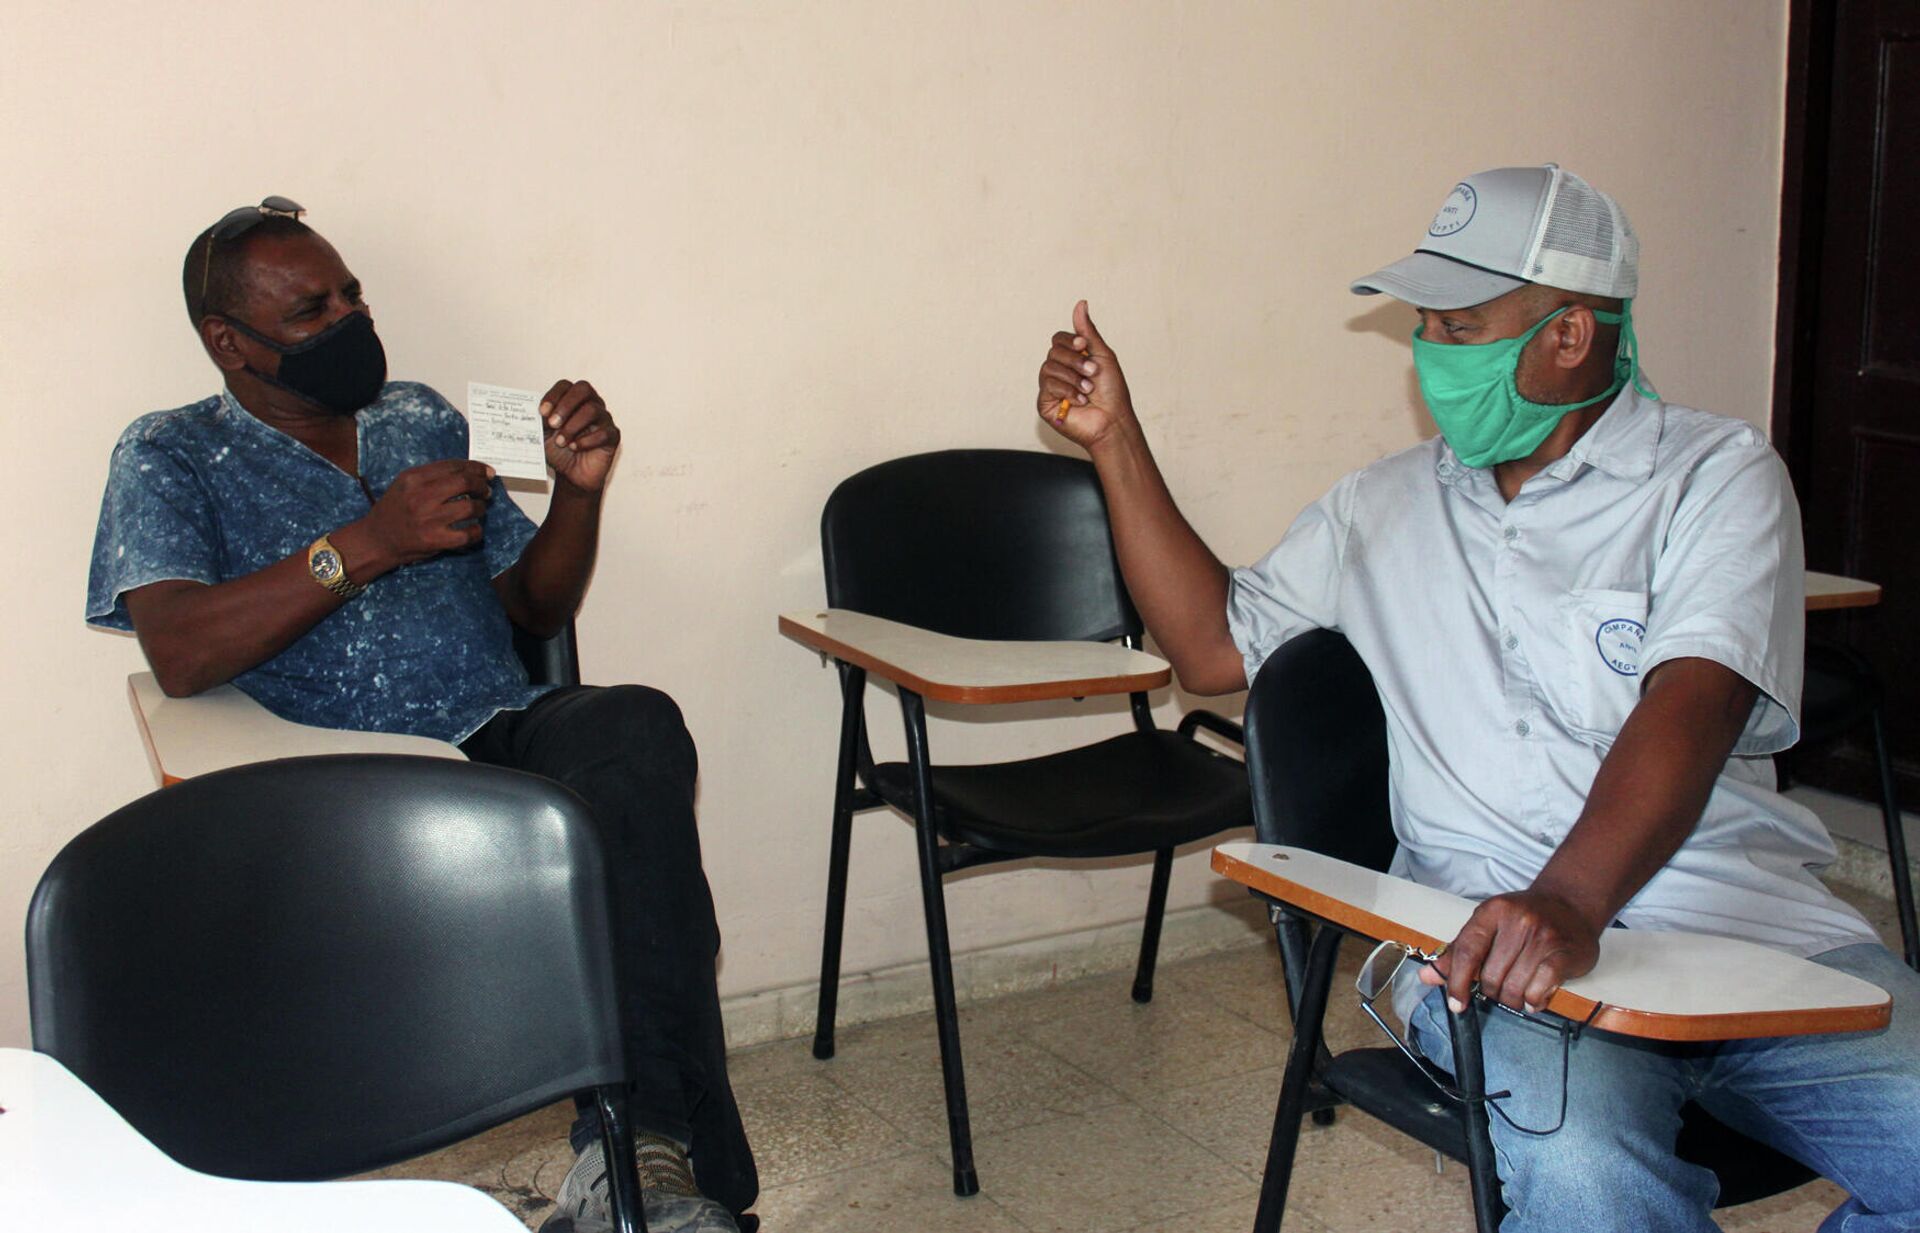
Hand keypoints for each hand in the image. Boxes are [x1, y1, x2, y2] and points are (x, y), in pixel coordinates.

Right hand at [352, 459, 495, 569]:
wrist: (376, 540)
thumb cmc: (394, 510)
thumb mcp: (405, 484)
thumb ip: (431, 476)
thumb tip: (468, 471)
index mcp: (414, 478)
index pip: (453, 466)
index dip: (475, 467)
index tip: (487, 472)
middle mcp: (421, 496)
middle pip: (465, 483)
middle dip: (481, 485)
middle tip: (486, 490)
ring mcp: (429, 519)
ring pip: (470, 507)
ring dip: (481, 507)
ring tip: (479, 509)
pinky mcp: (435, 540)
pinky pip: (468, 534)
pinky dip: (477, 531)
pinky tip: (474, 529)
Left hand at [540, 379, 619, 492]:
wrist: (571, 475)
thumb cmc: (559, 451)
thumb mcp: (543, 434)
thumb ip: (540, 421)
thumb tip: (537, 413)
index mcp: (573, 400)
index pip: (565, 385)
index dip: (553, 396)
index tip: (542, 412)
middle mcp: (591, 404)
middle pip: (583, 389)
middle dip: (565, 405)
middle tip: (553, 424)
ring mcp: (603, 419)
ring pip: (592, 410)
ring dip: (572, 426)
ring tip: (561, 442)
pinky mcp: (612, 436)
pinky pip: (603, 433)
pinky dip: (586, 441)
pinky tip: (574, 448)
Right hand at [1035, 300, 1134, 450]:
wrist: (1113, 420)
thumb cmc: (1112, 391)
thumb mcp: (1103, 356)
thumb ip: (1088, 331)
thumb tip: (1081, 303)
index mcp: (1071, 359)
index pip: (1058, 339)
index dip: (1069, 340)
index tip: (1083, 346)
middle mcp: (1058, 371)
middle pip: (1053, 351)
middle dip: (1075, 361)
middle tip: (1093, 373)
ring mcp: (1050, 388)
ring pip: (1048, 367)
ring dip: (1073, 378)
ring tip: (1089, 390)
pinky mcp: (1045, 404)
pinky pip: (1047, 386)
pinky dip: (1067, 391)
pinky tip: (1080, 401)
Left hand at [1420, 889, 1601, 1014]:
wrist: (1570, 903)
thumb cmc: (1524, 917)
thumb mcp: (1488, 925)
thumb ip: (1458, 952)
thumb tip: (1428, 977)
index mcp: (1492, 912)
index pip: (1466, 952)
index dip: (1457, 982)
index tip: (1456, 1003)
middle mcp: (1517, 921)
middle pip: (1491, 976)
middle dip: (1491, 992)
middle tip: (1499, 990)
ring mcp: (1542, 936)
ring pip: (1514, 987)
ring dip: (1513, 1000)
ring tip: (1518, 994)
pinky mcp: (1564, 953)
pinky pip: (1540, 989)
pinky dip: (1534, 1001)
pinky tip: (1534, 1000)